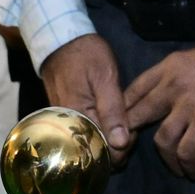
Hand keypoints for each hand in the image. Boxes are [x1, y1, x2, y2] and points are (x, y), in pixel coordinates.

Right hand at [37, 32, 129, 157]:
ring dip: (107, 138)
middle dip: (116, 145)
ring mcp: (65, 123)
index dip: (122, 148)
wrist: (61, 41)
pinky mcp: (64, 118)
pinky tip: (108, 120)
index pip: (103, 151)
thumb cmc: (86, 55)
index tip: (133, 132)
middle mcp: (68, 126)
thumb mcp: (105, 78)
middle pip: (95, 151)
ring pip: (89, 143)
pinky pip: (82, 134)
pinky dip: (97, 131)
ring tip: (119, 121)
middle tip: (129, 125)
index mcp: (79, 118)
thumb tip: (120, 144)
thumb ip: (113, 111)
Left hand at [121, 38, 194, 178]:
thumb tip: (174, 84)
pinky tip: (194, 172)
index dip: (125, 111)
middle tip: (137, 154)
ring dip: (167, 160)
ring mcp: (188, 105)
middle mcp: (172, 85)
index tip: (125, 126)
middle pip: (137, 116)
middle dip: (131, 138)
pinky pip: (187, 151)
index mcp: (169, 66)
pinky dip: (187, 165)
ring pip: (161, 141)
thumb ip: (181, 70)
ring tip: (177, 169)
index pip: (134, 90)